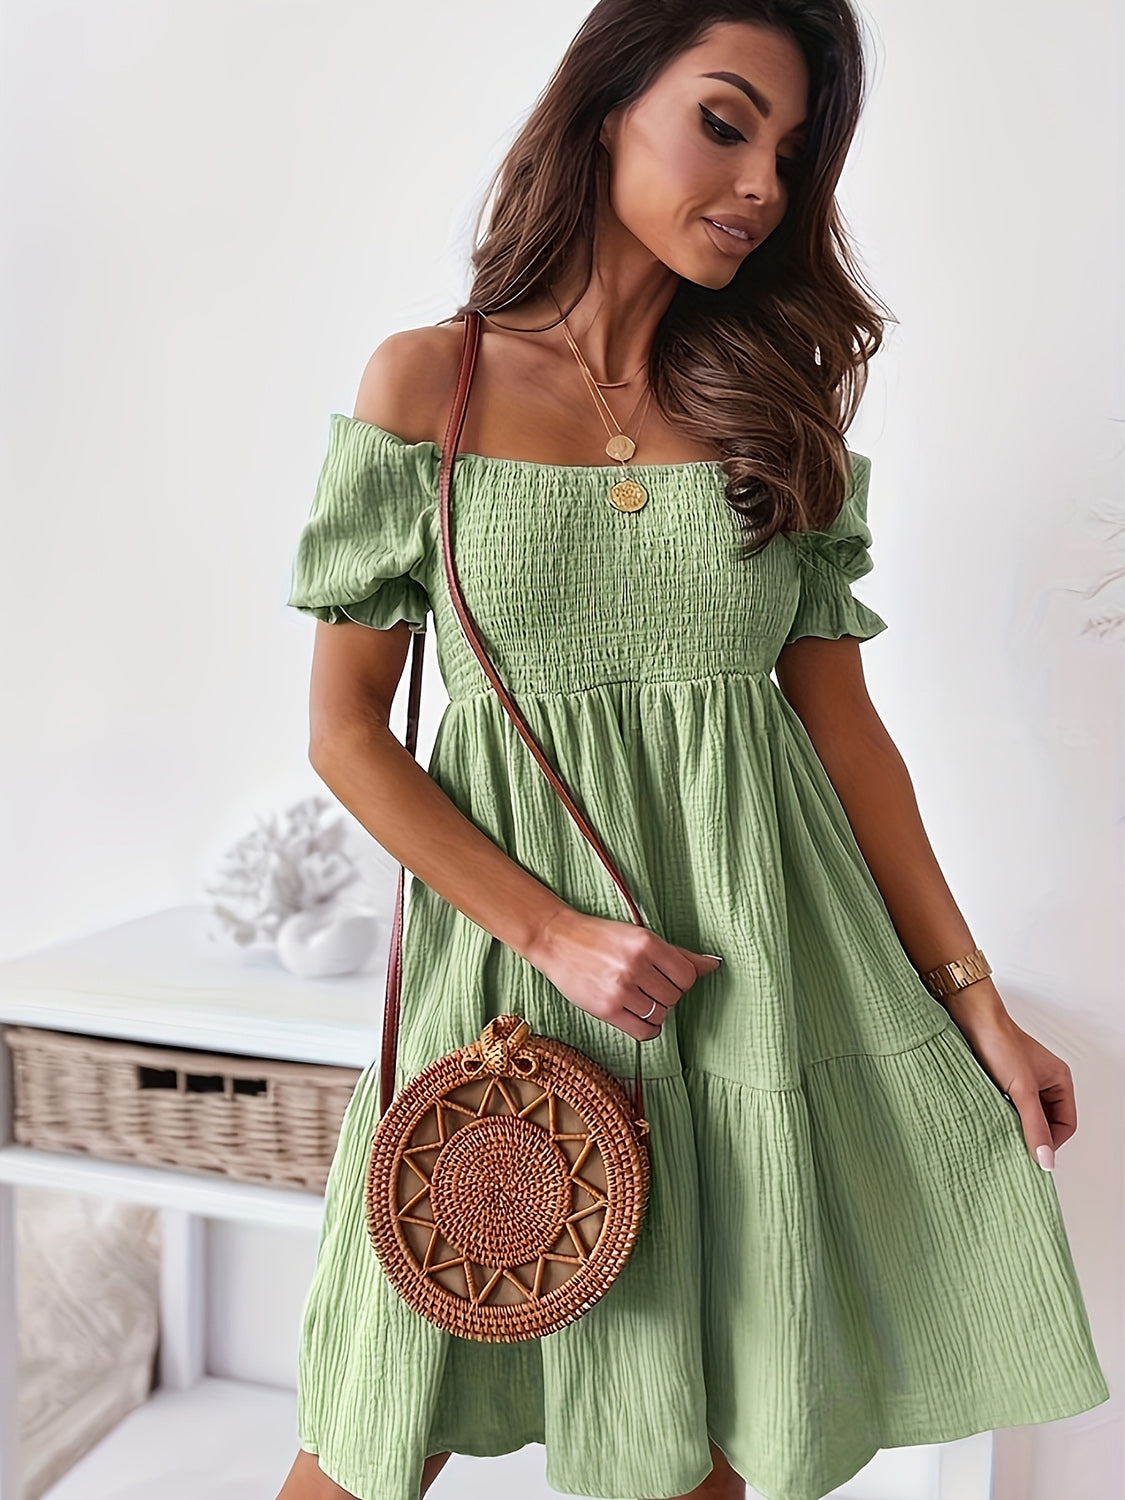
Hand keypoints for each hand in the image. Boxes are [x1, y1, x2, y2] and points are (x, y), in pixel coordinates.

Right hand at [526, 906, 721, 1041]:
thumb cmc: (601, 938)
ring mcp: (620, 989)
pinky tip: (637, 1015)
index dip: (681, 980)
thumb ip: (678, 954)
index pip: (687, 976)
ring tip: (637, 998)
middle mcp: (635, 965)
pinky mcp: (607, 1009)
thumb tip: (714, 964)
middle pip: (674, 997)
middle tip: (648, 986)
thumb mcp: (640, 937)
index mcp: (646, 943)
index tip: (666, 977)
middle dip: (666, 995)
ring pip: (660, 1015)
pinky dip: (647, 1028)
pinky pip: (644, 1032)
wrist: (557, 940)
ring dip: (654, 1011)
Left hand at [944, 982, 1074, 1170]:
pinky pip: (1009, 1106)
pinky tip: (991, 1115)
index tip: (1033, 1153)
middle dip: (1033, 1132)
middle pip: (1046, 1121)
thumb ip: (1034, 1125)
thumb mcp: (1022, 1090)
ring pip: (1025, 1114)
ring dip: (1015, 1123)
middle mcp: (1044, 1081)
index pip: (1066, 1124)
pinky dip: (1002, 1113)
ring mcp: (1023, 1080)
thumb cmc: (1000, 1043)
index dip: (1052, 1141)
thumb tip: (1046, 1159)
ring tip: (1002, 1127)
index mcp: (1059, 1081)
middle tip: (1015, 1144)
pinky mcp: (1003, 1080)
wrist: (971, 1019)